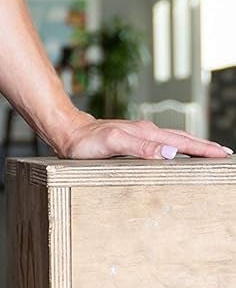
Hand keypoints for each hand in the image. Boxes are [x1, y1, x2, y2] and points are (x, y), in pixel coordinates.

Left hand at [57, 117, 233, 161]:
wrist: (67, 132)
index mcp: (147, 133)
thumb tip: (170, 152)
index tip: (223, 155)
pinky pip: (161, 142)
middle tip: (224, 154)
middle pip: (183, 138)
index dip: (203, 149)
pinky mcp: (131, 138)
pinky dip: (176, 146)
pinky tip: (175, 151)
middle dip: (205, 147)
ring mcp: (139, 134)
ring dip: (193, 145)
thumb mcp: (113, 144)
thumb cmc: (86, 141)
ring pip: (173, 139)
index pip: (182, 142)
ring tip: (207, 152)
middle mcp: (146, 131)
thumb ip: (141, 147)